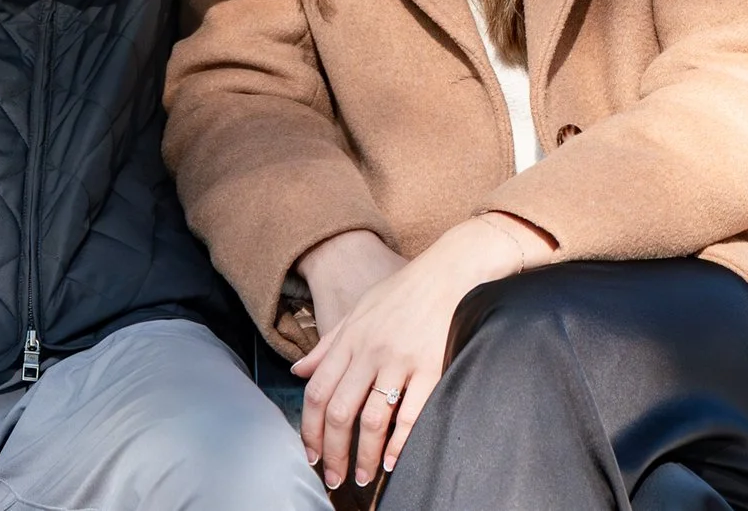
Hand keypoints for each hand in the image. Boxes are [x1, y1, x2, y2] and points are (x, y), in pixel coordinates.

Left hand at [290, 213, 554, 489]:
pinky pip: (410, 414)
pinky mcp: (431, 367)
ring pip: (371, 419)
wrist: (450, 269)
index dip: (309, 430)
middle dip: (333, 453)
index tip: (312, 455)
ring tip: (364, 476)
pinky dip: (399, 443)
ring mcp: (400, 360)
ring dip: (363, 456)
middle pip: (339, 412)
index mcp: (349, 339)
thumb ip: (327, 344)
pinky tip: (393, 460)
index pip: (317, 392)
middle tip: (334, 478)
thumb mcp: (358, 309)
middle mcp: (369, 351)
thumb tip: (297, 372)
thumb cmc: (404, 291)